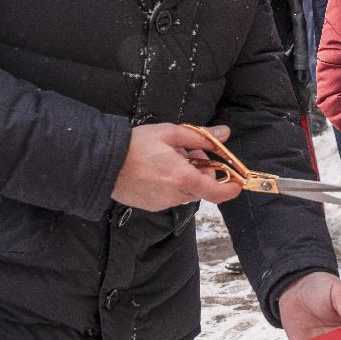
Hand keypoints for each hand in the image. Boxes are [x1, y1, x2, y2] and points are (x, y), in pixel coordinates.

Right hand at [110, 123, 241, 212]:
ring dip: (185, 177)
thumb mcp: (169, 133)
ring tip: (168, 159)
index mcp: (181, 176)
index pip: (216, 191)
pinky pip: (171, 196)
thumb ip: (200, 136)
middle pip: (201, 188)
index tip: (238, 182)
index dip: (231, 189)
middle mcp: (174, 194)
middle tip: (188, 153)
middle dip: (202, 172)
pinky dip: (172, 184)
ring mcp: (162, 202)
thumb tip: (224, 134)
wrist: (102, 163)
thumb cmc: (134, 145)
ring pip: (186, 191)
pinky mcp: (152, 206)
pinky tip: (157, 170)